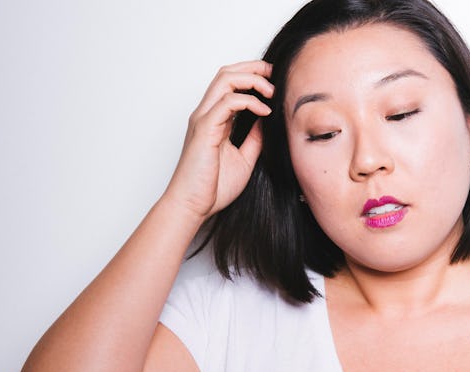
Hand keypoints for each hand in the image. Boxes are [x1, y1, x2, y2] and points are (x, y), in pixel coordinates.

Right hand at [164, 60, 273, 220]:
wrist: (193, 206)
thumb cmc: (213, 187)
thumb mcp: (245, 158)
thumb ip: (255, 138)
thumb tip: (268, 122)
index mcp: (214, 120)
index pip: (231, 84)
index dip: (253, 76)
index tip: (275, 83)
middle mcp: (206, 114)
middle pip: (227, 73)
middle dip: (253, 68)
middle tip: (276, 74)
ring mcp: (204, 120)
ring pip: (225, 79)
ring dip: (252, 79)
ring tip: (272, 91)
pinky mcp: (204, 129)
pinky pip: (227, 103)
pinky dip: (249, 101)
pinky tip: (264, 111)